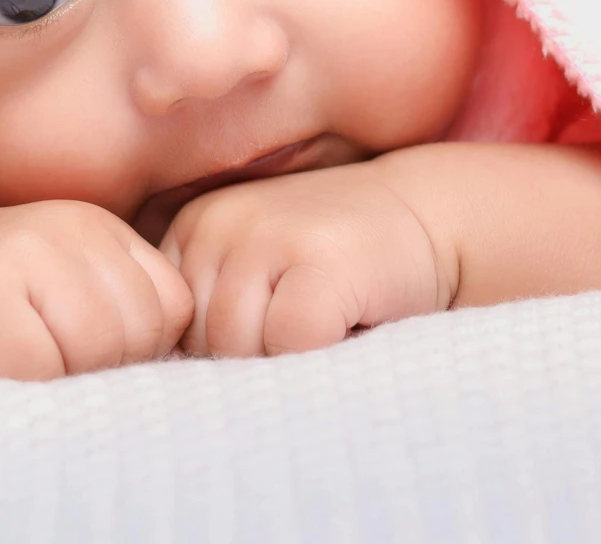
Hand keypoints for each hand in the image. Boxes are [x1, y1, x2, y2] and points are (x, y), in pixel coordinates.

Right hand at [0, 200, 193, 379]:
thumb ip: (120, 305)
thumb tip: (173, 372)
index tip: (95, 352)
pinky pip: (39, 366)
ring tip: (29, 363)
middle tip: (55, 363)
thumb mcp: (64, 280)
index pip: (171, 305)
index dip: (145, 348)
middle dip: (107, 368)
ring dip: (66, 377)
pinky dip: (26, 384)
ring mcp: (21, 255)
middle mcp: (65, 228)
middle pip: (136, 330)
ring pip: (95, 348)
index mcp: (97, 225)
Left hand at [160, 160, 454, 357]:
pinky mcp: (320, 260)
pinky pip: (291, 345)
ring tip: (327, 324)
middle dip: (253, 361)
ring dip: (288, 361)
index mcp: (191, 227)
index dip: (219, 352)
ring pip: (241, 350)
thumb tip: (174, 385)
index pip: (169, 330)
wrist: (431, 216)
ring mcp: (268, 235)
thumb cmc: (338, 264)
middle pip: (202, 345)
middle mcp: (217, 222)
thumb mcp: (259, 273)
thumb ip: (212, 313)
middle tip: (306, 329)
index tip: (270, 328)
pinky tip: (349, 324)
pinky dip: (322, 355)